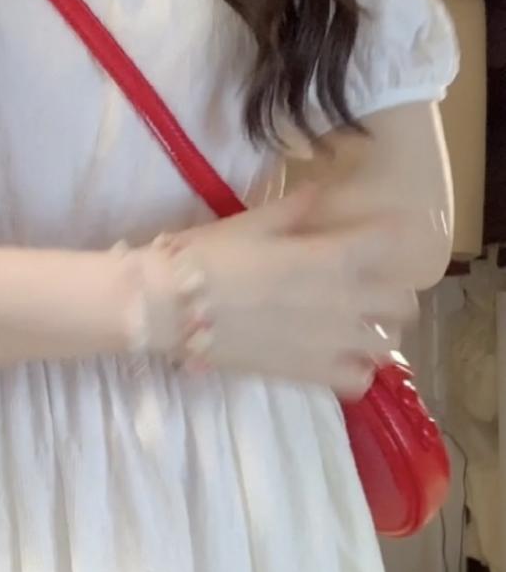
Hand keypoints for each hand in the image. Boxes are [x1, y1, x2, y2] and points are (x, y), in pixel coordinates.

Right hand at [149, 189, 417, 397]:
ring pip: (389, 344)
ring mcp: (331, 342)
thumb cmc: (207, 256)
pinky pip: (359, 380)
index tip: (383, 231)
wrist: (167, 307)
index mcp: (332, 256)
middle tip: (371, 284)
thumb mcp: (251, 223)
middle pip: (403, 302)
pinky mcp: (310, 374)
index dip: (394, 235)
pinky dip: (358, 370)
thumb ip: (294, 210)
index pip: (393, 242)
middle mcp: (344, 300)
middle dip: (392, 291)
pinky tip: (340, 358)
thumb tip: (320, 191)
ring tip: (358, 325)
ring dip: (380, 332)